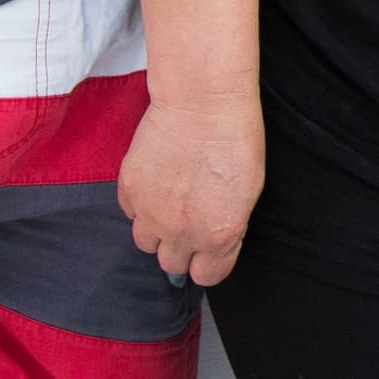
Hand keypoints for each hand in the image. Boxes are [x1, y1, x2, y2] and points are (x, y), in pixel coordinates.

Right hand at [120, 90, 264, 288]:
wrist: (203, 102)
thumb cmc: (236, 139)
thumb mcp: (249, 192)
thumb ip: (229, 226)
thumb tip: (216, 241)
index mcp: (218, 236)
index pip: (206, 275)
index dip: (209, 262)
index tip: (209, 249)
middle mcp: (182, 232)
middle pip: (172, 264)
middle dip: (181, 248)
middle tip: (188, 221)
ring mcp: (151, 212)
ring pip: (145, 242)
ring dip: (156, 230)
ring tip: (168, 204)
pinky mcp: (129, 189)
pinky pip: (130, 213)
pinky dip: (140, 205)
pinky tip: (156, 182)